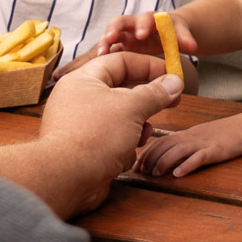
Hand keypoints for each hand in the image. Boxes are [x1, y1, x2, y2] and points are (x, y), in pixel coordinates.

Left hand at [37, 52, 182, 213]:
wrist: (66, 179)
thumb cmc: (94, 136)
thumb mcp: (132, 108)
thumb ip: (156, 93)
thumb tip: (175, 82)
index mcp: (84, 80)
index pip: (121, 61)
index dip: (149, 66)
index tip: (172, 75)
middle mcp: (80, 99)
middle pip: (123, 89)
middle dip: (148, 98)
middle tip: (172, 101)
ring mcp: (82, 124)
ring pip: (121, 116)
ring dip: (138, 126)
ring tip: (143, 134)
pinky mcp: (86, 147)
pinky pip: (113, 138)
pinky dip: (125, 144)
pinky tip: (126, 154)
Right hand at [97, 11, 196, 60]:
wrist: (168, 32)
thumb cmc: (174, 32)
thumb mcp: (181, 33)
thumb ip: (185, 39)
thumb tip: (193, 47)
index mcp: (151, 20)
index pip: (146, 19)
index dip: (143, 25)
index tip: (141, 34)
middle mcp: (134, 25)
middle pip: (121, 22)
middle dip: (115, 28)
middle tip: (111, 38)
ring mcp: (124, 35)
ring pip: (110, 35)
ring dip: (104, 42)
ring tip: (100, 53)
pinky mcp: (119, 45)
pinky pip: (108, 48)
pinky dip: (102, 54)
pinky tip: (97, 64)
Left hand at [137, 120, 241, 177]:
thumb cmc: (222, 134)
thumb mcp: (198, 136)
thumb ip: (182, 144)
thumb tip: (164, 156)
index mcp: (185, 134)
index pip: (159, 141)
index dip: (145, 153)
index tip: (136, 165)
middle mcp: (191, 137)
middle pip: (165, 145)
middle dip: (150, 159)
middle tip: (140, 172)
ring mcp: (203, 143)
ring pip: (178, 150)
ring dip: (164, 162)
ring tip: (156, 174)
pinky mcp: (215, 150)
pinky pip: (199, 157)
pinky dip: (187, 165)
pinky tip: (179, 174)